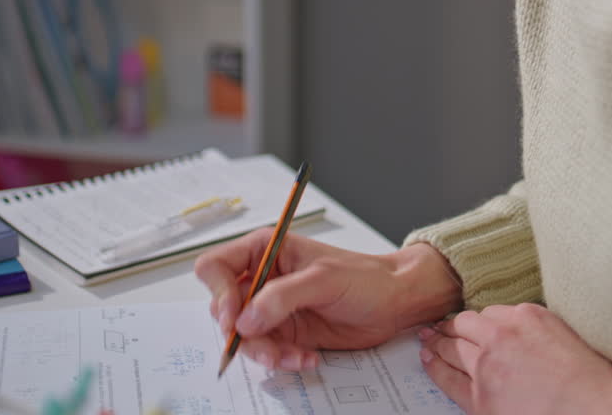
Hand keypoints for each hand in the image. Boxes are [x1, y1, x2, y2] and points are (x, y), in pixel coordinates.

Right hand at [195, 231, 460, 370]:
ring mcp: (273, 308)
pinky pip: (269, 352)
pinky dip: (283, 360)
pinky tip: (307, 358)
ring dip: (265, 352)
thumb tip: (246, 318)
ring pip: (245, 336)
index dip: (219, 293)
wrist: (395, 303)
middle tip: (266, 348)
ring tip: (292, 357)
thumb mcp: (324, 280)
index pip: (216, 267)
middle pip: (225, 309)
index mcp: (265, 251)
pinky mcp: (286, 332)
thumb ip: (282, 297)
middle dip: (242, 333)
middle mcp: (263, 279)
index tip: (235, 317)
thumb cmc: (366, 277)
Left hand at [419, 303, 611, 414]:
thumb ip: (539, 333)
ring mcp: (488, 365)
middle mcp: (503, 334)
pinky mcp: (480, 396)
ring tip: (429, 339)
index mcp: (528, 316)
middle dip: (452, 326)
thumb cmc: (594, 384)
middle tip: (440, 327)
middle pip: (467, 325)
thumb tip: (524, 340)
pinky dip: (435, 367)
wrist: (597, 410)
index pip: (492, 313)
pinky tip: (428, 359)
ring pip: (453, 347)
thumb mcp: (567, 338)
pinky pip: (448, 377)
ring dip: (439, 342)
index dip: (480, 322)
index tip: (473, 323)